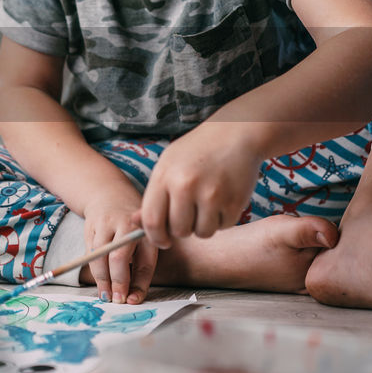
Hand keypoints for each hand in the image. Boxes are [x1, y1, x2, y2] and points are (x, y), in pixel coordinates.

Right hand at [80, 197, 154, 304]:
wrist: (110, 197)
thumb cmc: (131, 228)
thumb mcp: (143, 242)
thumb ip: (141, 267)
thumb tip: (133, 298)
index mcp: (147, 233)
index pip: (145, 263)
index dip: (138, 285)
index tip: (131, 301)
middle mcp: (127, 226)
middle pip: (119, 258)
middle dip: (117, 282)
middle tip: (116, 300)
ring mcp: (107, 224)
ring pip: (100, 257)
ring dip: (102, 279)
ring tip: (105, 295)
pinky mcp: (91, 226)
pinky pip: (90, 253)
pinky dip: (94, 270)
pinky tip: (99, 281)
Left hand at [140, 123, 264, 247]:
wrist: (235, 133)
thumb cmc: (196, 151)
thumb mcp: (168, 165)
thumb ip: (153, 196)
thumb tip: (136, 224)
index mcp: (165, 176)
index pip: (152, 221)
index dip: (155, 237)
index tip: (162, 240)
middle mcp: (186, 186)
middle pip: (178, 231)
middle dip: (182, 229)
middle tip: (189, 215)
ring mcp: (212, 194)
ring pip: (201, 233)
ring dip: (203, 226)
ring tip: (206, 205)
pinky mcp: (234, 202)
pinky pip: (223, 227)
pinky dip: (222, 220)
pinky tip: (222, 200)